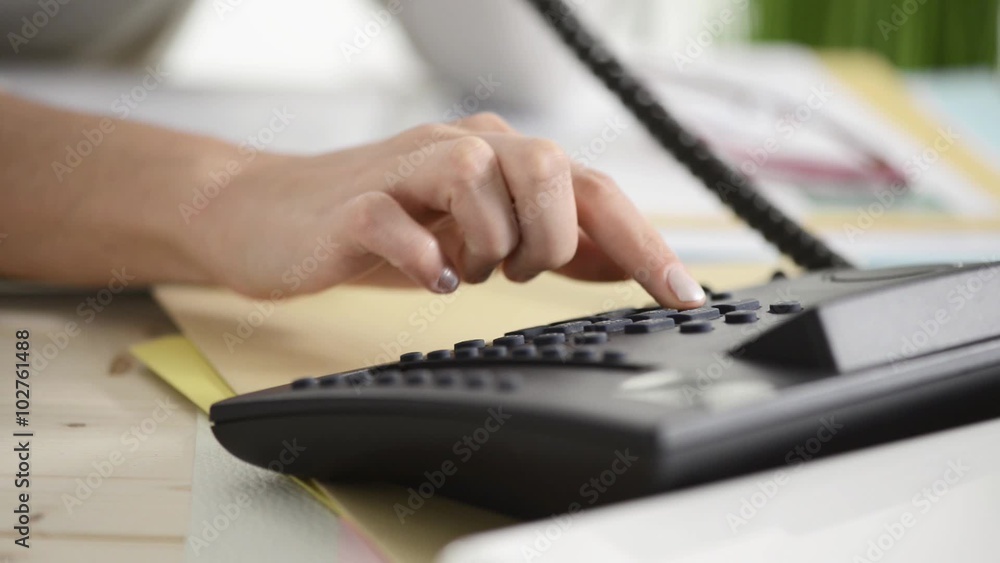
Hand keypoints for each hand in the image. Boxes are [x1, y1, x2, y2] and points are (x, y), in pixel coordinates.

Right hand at [185, 113, 705, 307]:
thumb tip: (628, 262)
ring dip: (491, 243)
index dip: (644, 242)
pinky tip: (432, 275)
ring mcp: (405, 171)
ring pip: (477, 179)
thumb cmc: (384, 225)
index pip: (590, 189)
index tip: (684, 297)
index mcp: (500, 159)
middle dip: (551, 239)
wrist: (271, 215)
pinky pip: (400, 221)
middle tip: (519, 272)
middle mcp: (462, 149)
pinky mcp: (354, 205)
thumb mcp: (479, 236)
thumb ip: (548, 241)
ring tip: (468, 268)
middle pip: (546, 167)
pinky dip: (427, 255)